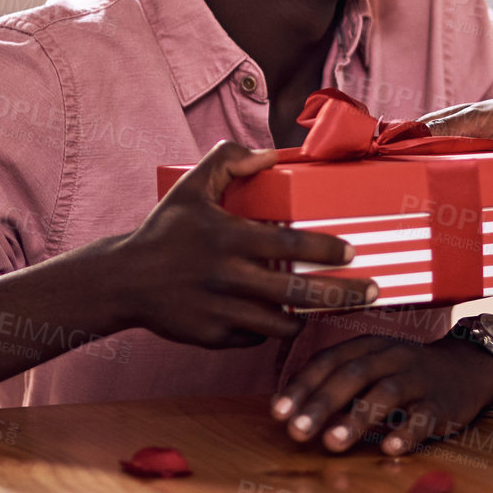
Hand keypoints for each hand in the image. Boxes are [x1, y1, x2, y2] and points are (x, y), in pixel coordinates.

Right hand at [103, 141, 376, 347]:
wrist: (122, 281)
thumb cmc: (164, 231)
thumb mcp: (192, 186)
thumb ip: (229, 160)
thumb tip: (270, 154)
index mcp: (229, 237)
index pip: (291, 244)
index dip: (327, 250)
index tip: (353, 252)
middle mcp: (228, 276)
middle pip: (299, 292)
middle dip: (341, 294)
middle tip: (370, 291)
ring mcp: (220, 311)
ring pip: (281, 323)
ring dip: (309, 317)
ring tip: (330, 309)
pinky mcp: (212, 337)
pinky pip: (254, 338)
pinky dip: (269, 330)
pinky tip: (280, 318)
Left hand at [271, 335, 492, 454]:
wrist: (466, 370)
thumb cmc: (403, 374)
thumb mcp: (370, 367)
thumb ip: (335, 385)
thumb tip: (288, 413)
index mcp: (368, 346)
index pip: (329, 361)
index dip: (302, 387)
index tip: (278, 413)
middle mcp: (392, 357)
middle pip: (353, 376)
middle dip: (321, 403)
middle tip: (297, 431)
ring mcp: (419, 379)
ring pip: (386, 393)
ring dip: (357, 418)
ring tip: (333, 442)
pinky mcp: (442, 403)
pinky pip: (424, 417)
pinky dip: (407, 432)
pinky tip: (390, 448)